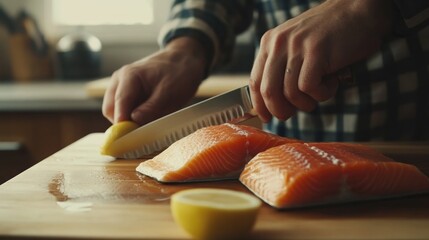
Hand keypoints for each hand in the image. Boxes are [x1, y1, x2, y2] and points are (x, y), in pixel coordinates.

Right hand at [102, 37, 207, 124]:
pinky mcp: (128, 94)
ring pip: (117, 113)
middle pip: (111, 111)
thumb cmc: (179, 72)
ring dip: (130, 122)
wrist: (184, 59)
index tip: (129, 140)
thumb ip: (151, 109)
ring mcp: (122, 87)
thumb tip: (134, 123)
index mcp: (128, 77)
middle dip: (125, 125)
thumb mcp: (170, 93)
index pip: (118, 106)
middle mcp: (119, 81)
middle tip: (144, 134)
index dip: (122, 125)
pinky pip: (125, 111)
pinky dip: (134, 118)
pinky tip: (150, 119)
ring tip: (150, 123)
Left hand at [249, 0, 393, 121]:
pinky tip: (332, 84)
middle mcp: (278, 43)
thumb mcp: (295, 45)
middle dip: (280, 110)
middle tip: (293, 114)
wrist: (357, 10)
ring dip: (307, 102)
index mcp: (269, 42)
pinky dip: (322, 94)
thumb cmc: (328, 34)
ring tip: (320, 93)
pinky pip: (309, 88)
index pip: (255, 81)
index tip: (266, 117)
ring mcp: (297, 47)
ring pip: (290, 93)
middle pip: (268, 91)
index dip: (259, 105)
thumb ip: (281, 67)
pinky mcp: (316, 52)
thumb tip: (272, 102)